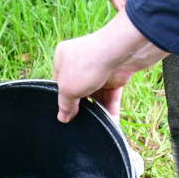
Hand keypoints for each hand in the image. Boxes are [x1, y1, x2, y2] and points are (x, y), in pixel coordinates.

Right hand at [52, 9, 167, 122]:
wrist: (120, 51)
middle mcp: (81, 61)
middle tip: (78, 122)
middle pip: (78, 90)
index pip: (58, 81)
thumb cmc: (87, 64)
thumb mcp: (67, 88)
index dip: (61, 97)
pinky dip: (110, 110)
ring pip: (96, 95)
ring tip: (96, 126)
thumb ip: (65, 105)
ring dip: (97, 111)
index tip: (63, 113)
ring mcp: (99, 68)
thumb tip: (63, 117)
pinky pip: (111, 97)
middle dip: (80, 106)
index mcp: (63, 57)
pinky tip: (109, 124)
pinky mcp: (116, 76)